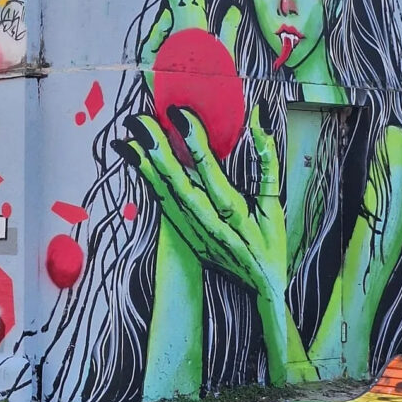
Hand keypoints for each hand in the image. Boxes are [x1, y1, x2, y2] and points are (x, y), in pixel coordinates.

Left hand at [113, 104, 288, 381]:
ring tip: (126, 137)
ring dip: (142, 163)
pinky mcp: (180, 234)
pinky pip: (160, 202)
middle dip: (155, 148)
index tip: (177, 112)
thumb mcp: (275, 203)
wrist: (258, 290)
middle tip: (137, 120)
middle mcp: (206, 222)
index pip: (208, 170)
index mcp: (233, 211)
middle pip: (176, 181)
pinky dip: (146, 179)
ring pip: (162, 193)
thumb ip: (267, 158)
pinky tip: (133, 159)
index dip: (192, 139)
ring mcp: (189, 230)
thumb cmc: (269, 243)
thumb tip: (260, 115)